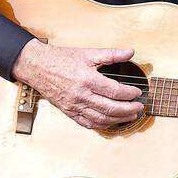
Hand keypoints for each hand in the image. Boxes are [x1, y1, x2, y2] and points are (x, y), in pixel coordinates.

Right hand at [11, 38, 144, 129]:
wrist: (38, 67)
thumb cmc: (61, 59)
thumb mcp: (88, 53)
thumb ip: (111, 54)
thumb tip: (130, 52)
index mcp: (87, 79)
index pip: (115, 91)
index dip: (130, 94)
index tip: (137, 92)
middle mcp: (81, 96)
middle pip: (111, 109)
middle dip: (129, 110)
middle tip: (139, 107)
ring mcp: (75, 107)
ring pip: (102, 119)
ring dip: (119, 120)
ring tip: (131, 116)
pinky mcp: (69, 113)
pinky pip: (89, 124)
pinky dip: (103, 125)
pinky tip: (112, 122)